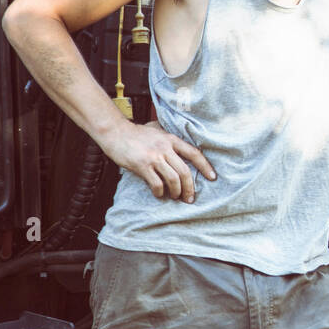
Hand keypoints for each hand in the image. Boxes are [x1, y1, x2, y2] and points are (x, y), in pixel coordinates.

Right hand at [99, 119, 216, 201]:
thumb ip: (169, 139)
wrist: (115, 132)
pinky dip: (160, 192)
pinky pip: (157, 184)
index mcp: (171, 139)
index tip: (213, 177)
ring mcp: (154, 157)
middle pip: (185, 171)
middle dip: (190, 188)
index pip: (194, 153)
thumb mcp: (157, 130)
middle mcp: (165, 148)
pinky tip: (159, 194)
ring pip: (173, 179)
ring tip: (175, 197)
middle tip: (190, 198)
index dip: (205, 166)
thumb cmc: (136, 133)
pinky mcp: (142, 165)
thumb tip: (181, 148)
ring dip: (177, 192)